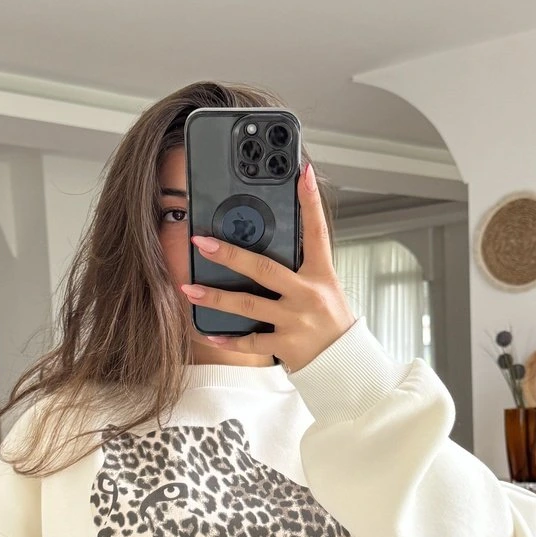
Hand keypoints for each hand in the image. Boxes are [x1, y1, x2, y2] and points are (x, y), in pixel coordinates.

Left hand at [180, 161, 356, 371]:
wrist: (346, 362)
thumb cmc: (331, 321)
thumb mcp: (324, 288)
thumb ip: (299, 267)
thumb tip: (265, 243)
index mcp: (321, 274)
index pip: (317, 231)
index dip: (310, 201)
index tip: (302, 173)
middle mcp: (308, 294)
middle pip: (265, 269)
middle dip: (230, 255)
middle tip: (202, 242)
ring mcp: (296, 320)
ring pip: (248, 305)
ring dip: (215, 297)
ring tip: (189, 288)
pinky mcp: (286, 345)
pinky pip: (250, 342)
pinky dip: (228, 338)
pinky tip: (209, 332)